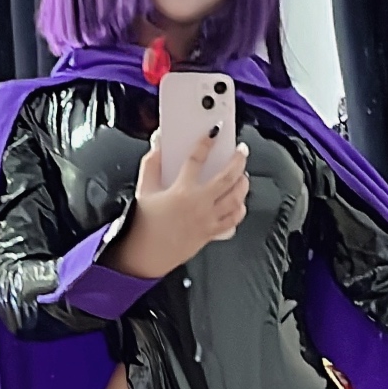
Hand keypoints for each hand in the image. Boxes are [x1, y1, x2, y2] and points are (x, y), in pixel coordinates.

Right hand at [104, 132, 248, 280]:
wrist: (147, 255)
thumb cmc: (144, 225)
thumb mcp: (144, 189)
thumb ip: (151, 164)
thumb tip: (158, 147)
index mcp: (181, 191)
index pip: (197, 159)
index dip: (206, 143)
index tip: (213, 133)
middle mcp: (199, 204)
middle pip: (227, 178)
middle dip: (238, 161)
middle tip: (241, 151)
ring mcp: (208, 220)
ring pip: (236, 198)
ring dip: (243, 183)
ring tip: (242, 174)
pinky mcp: (211, 233)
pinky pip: (234, 219)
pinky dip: (240, 208)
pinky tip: (239, 201)